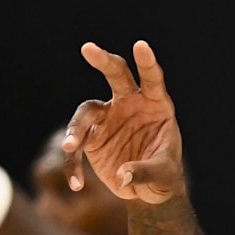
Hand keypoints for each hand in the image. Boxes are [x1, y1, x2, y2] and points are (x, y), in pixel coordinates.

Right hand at [62, 40, 184, 203]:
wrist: (149, 190)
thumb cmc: (164, 176)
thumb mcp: (163, 176)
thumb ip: (146, 172)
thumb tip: (124, 176)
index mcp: (156, 105)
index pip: (152, 78)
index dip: (147, 62)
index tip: (141, 45)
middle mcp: (130, 104)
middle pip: (116, 75)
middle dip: (103, 60)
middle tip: (88, 48)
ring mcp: (109, 118)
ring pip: (86, 111)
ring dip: (76, 128)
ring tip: (70, 148)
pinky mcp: (92, 138)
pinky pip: (76, 145)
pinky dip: (73, 164)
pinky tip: (77, 184)